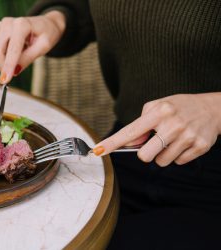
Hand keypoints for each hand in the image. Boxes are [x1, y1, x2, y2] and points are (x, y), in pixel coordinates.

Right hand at [0, 11, 65, 83]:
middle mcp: (8, 23)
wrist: (46, 24)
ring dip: (6, 60)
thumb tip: (14, 71)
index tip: (5, 81)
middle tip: (14, 73)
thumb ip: (29, 58)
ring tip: (23, 53)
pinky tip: (17, 48)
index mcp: (21, 25)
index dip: (8, 66)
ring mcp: (1, 25)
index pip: (12, 50)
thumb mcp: (44, 47)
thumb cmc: (46, 34)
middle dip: (3, 66)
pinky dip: (5, 54)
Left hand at [93, 93, 220, 165]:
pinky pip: (178, 162)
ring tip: (172, 139)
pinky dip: (177, 155)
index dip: (112, 143)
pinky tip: (183, 142)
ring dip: (162, 154)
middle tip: (154, 142)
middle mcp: (173, 124)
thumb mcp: (158, 107)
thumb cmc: (178, 108)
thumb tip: (130, 143)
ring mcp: (187, 137)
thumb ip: (141, 124)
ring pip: (161, 161)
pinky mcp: (199, 147)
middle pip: (145, 156)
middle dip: (145, 153)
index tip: (98, 150)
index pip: (130, 131)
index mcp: (159, 112)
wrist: (213, 108)